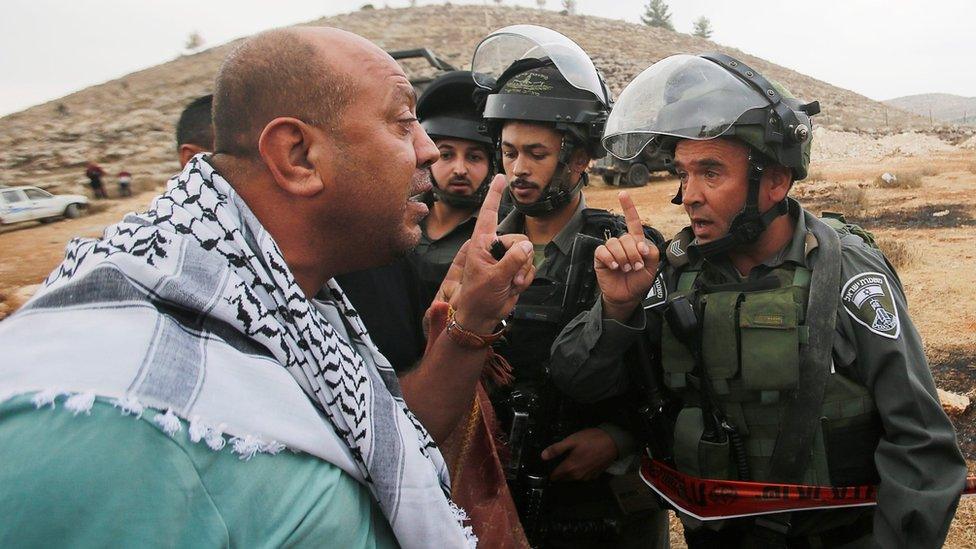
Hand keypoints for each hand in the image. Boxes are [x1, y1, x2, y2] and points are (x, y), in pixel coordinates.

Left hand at [433, 174, 534, 333]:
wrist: (483, 317)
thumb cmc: (479, 297)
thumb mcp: (494, 278)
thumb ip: (512, 260)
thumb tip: (526, 247)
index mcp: (481, 243)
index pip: (489, 213)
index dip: (495, 195)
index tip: (501, 177)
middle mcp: (494, 247)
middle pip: (518, 239)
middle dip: (518, 259)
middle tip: (509, 276)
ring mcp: (505, 259)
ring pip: (527, 254)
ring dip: (522, 271)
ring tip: (510, 284)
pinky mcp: (515, 270)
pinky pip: (530, 266)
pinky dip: (526, 278)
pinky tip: (514, 287)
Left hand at [541, 428, 619, 481]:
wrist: (613, 442)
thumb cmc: (591, 439)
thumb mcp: (571, 440)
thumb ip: (556, 449)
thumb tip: (542, 456)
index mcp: (570, 467)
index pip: (555, 476)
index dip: (550, 472)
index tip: (547, 468)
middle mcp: (578, 475)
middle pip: (564, 478)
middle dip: (559, 473)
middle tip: (557, 463)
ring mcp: (587, 477)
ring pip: (573, 478)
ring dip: (569, 473)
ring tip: (568, 462)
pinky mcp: (595, 475)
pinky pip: (583, 476)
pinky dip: (579, 472)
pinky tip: (581, 463)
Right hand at [594, 191, 658, 321]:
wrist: (627, 296)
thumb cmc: (639, 280)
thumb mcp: (652, 266)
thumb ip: (651, 252)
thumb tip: (640, 245)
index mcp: (635, 242)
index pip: (632, 222)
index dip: (628, 207)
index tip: (623, 194)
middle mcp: (622, 243)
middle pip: (626, 237)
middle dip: (633, 253)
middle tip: (636, 266)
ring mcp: (610, 250)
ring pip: (614, 243)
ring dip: (623, 258)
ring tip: (625, 269)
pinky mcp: (600, 258)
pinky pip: (603, 251)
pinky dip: (610, 259)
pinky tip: (614, 267)